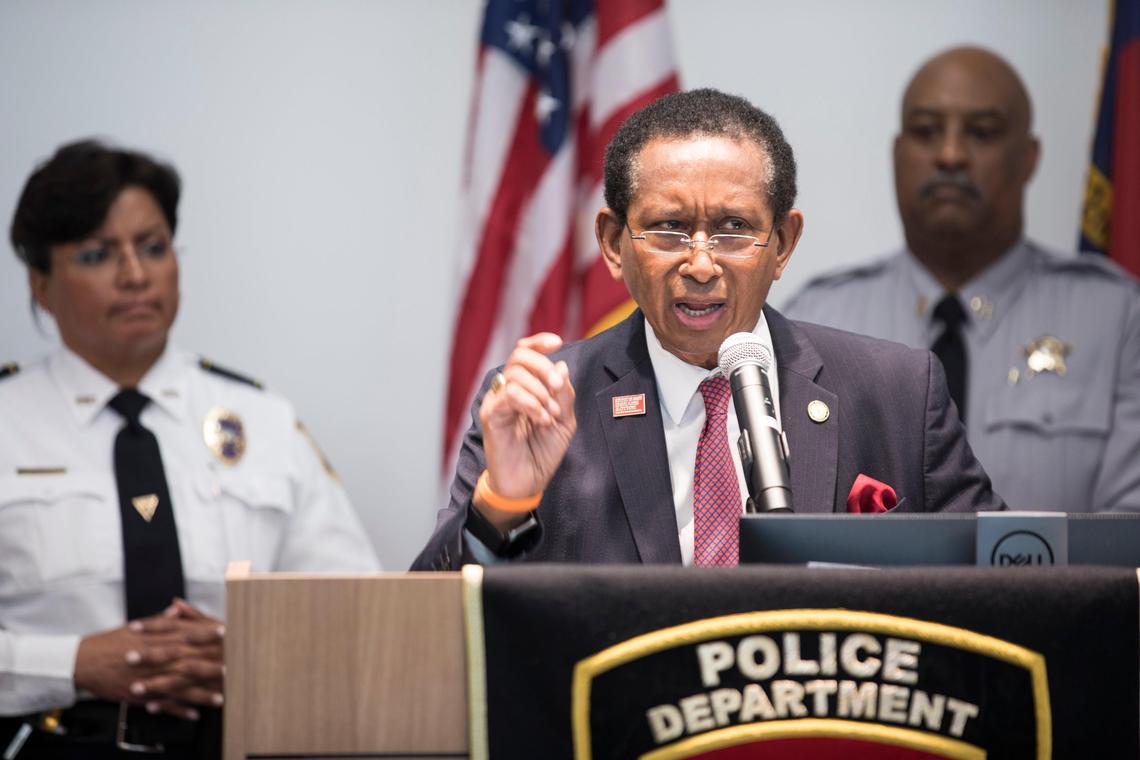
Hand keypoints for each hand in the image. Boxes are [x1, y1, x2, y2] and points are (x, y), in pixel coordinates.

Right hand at [74, 600, 224, 720]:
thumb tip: (178, 610)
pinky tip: (195, 713)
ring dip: (202, 692)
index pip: (189, 636)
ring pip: (180, 687)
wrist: (85, 661)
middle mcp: (157, 659)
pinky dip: (179, 710)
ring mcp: (150, 678)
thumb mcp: (138, 626)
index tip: (228, 634)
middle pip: (190, 662)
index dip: (209, 635)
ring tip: (221, 696)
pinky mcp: (141, 695)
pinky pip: (164, 704)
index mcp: (158, 640)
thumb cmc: (112, 643)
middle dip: (213, 665)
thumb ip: (161, 620)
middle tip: (234, 668)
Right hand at [478, 333, 575, 529]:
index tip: (557, 342)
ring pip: (515, 374)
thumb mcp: (564, 420)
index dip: (539, 342)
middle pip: (519, 356)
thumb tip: (561, 366)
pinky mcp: (490, 415)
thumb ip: (564, 394)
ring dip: (539, 392)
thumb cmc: (543, 452)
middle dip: (543, 368)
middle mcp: (508, 389)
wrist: (528, 483)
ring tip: (549, 416)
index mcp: (526, 386)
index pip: (525, 352)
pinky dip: (531, 403)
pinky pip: (509, 394)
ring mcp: (497, 401)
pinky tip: (541, 420)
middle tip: (556, 389)